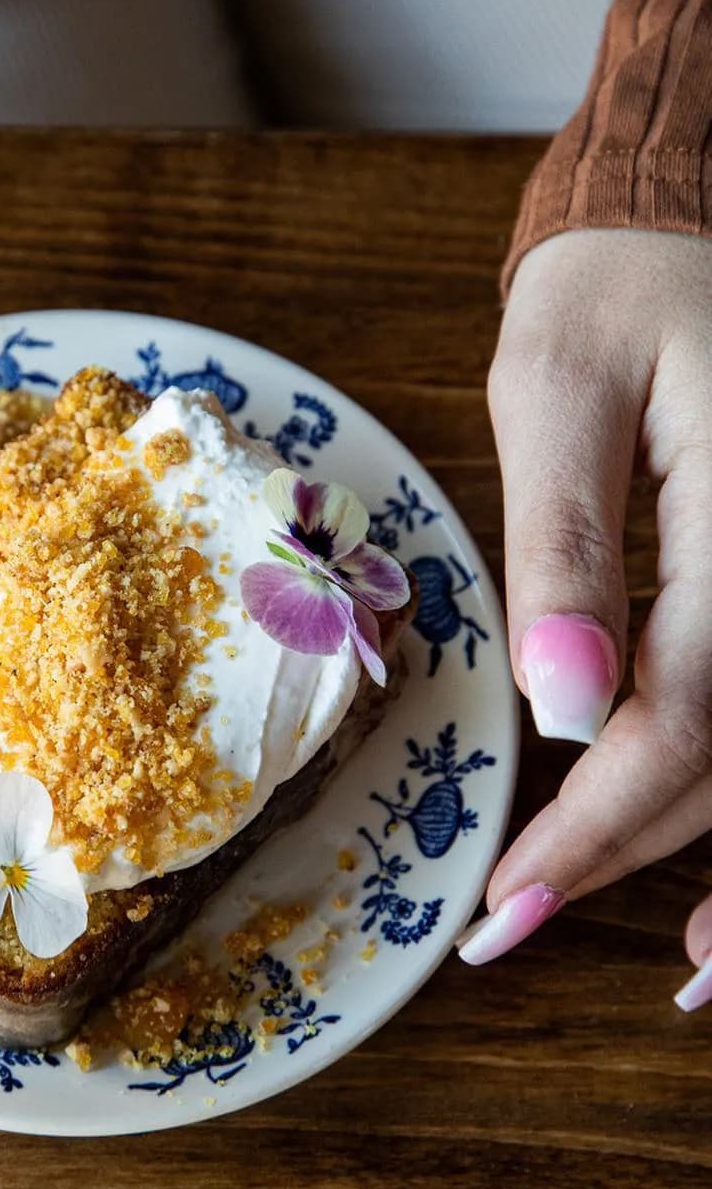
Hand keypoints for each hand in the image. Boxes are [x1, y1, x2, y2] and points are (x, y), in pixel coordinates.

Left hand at [459, 228, 711, 1010]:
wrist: (686, 227)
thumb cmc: (613, 293)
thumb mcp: (556, 392)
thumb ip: (564, 546)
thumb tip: (561, 709)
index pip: (682, 719)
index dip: (595, 827)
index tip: (503, 902)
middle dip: (635, 855)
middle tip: (515, 929)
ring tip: (668, 961)